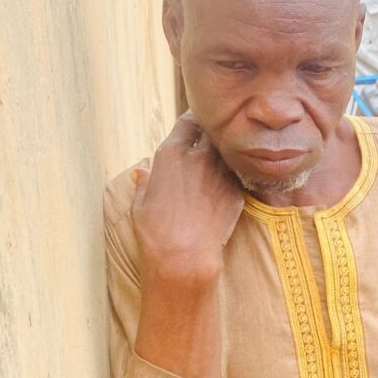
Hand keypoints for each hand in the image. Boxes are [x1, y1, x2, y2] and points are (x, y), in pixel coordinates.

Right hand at [132, 111, 243, 284]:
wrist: (183, 256)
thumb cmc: (154, 231)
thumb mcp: (140, 202)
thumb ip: (144, 181)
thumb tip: (141, 171)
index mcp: (172, 154)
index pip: (187, 121)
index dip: (192, 123)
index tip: (194, 126)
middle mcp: (199, 158)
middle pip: (212, 133)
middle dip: (211, 136)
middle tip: (209, 145)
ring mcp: (221, 173)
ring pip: (227, 155)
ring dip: (222, 159)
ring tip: (216, 171)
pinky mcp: (237, 192)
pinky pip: (236, 180)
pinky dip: (230, 183)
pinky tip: (222, 196)